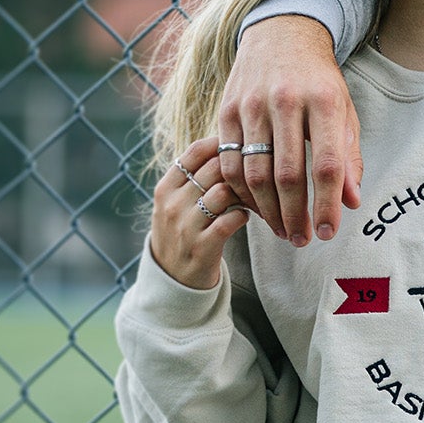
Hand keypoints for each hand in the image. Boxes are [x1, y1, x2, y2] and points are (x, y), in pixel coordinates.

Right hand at [145, 137, 253, 289]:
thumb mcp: (175, 202)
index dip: (223, 143)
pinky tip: (245, 217)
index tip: (242, 145)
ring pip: (223, 191)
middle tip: (258, 171)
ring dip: (245, 192)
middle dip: (240, 168)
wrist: (172, 279)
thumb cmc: (182, 232)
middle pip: (214, 168)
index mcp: (165, 188)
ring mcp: (185, 226)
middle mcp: (172, 204)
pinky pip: (230, 220)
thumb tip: (228, 143)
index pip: (195, 151)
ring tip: (253, 196)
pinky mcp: (202, 248)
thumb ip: (194, 177)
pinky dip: (243, 215)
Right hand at [213, 16, 361, 244]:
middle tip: (302, 240)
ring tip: (281, 230)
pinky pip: (229, 162)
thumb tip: (351, 202)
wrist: (280, 36)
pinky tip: (256, 206)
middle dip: (295, 215)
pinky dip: (241, 191)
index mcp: (323, 101)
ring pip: (254, 173)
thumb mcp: (343, 111)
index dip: (327, 204)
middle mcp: (285, 101)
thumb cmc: (318, 81)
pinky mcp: (227, 110)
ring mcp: (251, 105)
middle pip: (288, 174)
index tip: (327, 232)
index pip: (327, 164)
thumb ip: (348, 156)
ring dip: (268, 211)